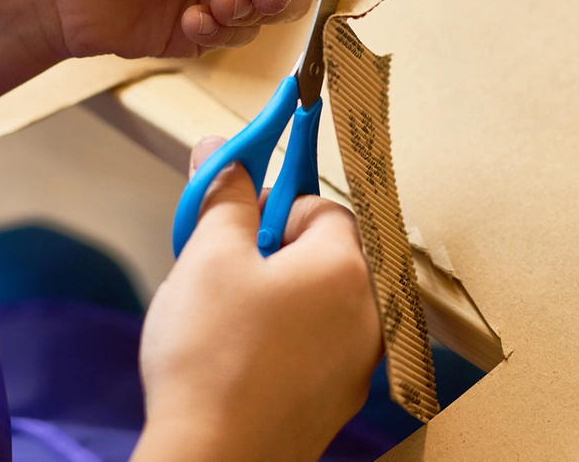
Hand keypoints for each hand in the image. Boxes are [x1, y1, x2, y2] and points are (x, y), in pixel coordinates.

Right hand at [134, 138, 381, 461]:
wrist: (214, 460)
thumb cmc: (211, 358)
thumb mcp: (208, 258)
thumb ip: (224, 197)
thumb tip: (221, 149)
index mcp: (348, 267)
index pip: (323, 207)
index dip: (273, 208)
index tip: (235, 225)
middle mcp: (371, 312)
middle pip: (328, 255)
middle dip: (277, 253)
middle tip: (226, 272)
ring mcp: (361, 363)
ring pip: (323, 303)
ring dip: (282, 298)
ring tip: (229, 319)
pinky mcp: (340, 401)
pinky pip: (320, 348)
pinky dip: (287, 342)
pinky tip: (242, 360)